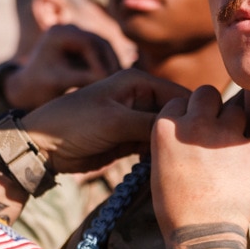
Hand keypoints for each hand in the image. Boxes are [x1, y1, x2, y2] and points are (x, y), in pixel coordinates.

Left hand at [3, 25, 122, 110]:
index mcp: (58, 32)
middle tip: (123, 82)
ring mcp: (77, 34)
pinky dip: (109, 66)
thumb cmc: (38, 87)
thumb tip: (107, 79)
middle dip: (112, 63)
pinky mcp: (83, 44)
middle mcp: (69, 28)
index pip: (89, 44)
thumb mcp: (58, 82)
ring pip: (104, 47)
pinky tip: (117, 82)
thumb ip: (81, 78)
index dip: (103, 63)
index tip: (111, 82)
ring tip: (123, 83)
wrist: (27, 88)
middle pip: (100, 42)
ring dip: (113, 64)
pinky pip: (102, 53)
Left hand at [20, 69, 187, 173]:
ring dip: (171, 148)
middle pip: (176, 116)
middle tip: (192, 157)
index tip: (206, 138)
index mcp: (138, 80)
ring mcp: (135, 120)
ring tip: (178, 164)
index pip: (181, 95)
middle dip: (183, 134)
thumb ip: (153, 124)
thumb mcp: (116, 121)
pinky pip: (153, 148)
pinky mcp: (129, 140)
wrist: (43, 147)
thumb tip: (188, 129)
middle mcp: (140, 97)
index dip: (194, 115)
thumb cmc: (74, 124)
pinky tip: (161, 168)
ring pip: (166, 134)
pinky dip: (158, 156)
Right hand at [151, 87, 249, 248]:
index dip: (188, 114)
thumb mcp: (160, 166)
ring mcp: (225, 135)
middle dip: (212, 108)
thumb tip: (191, 123)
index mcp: (166, 128)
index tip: (192, 130)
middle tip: (215, 129)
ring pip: (236, 111)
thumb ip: (175, 138)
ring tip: (229, 152)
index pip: (180, 100)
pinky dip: (249, 153)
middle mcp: (194, 125)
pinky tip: (241, 173)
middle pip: (208, 93)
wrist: (203, 235)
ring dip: (234, 126)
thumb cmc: (176, 208)